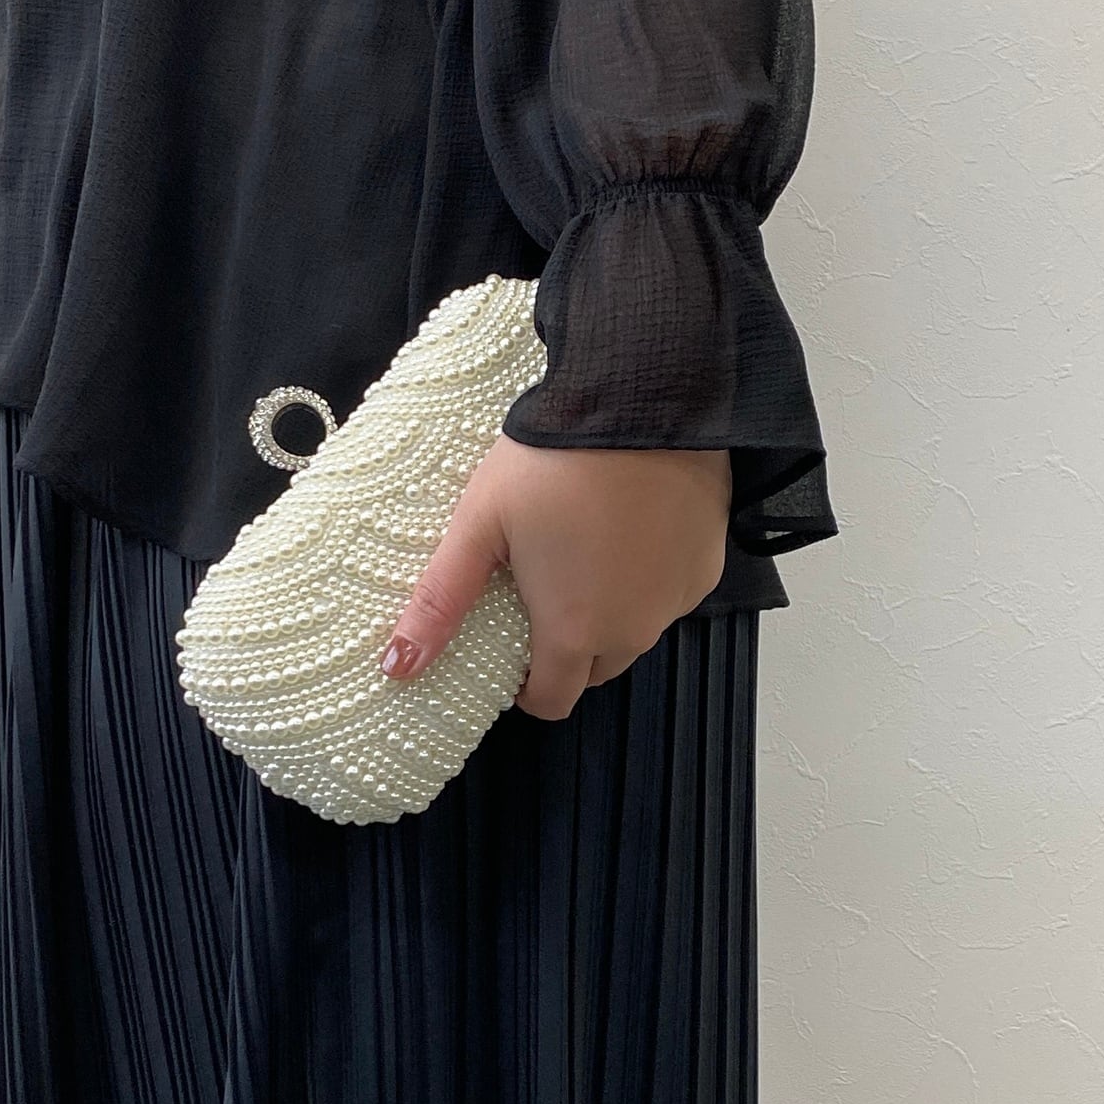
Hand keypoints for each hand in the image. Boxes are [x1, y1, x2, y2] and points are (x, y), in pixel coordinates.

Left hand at [378, 436, 730, 718]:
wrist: (641, 402)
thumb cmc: (552, 461)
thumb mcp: (480, 523)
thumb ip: (440, 599)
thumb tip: (396, 666)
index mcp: (573, 631)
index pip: (552, 702)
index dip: (528, 686)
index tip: (515, 650)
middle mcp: (632, 630)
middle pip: (596, 669)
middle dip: (569, 647)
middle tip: (545, 589)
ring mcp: (675, 600)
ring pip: (637, 632)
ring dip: (612, 613)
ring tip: (586, 552)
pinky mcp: (707, 567)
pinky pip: (671, 595)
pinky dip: (650, 579)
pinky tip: (630, 530)